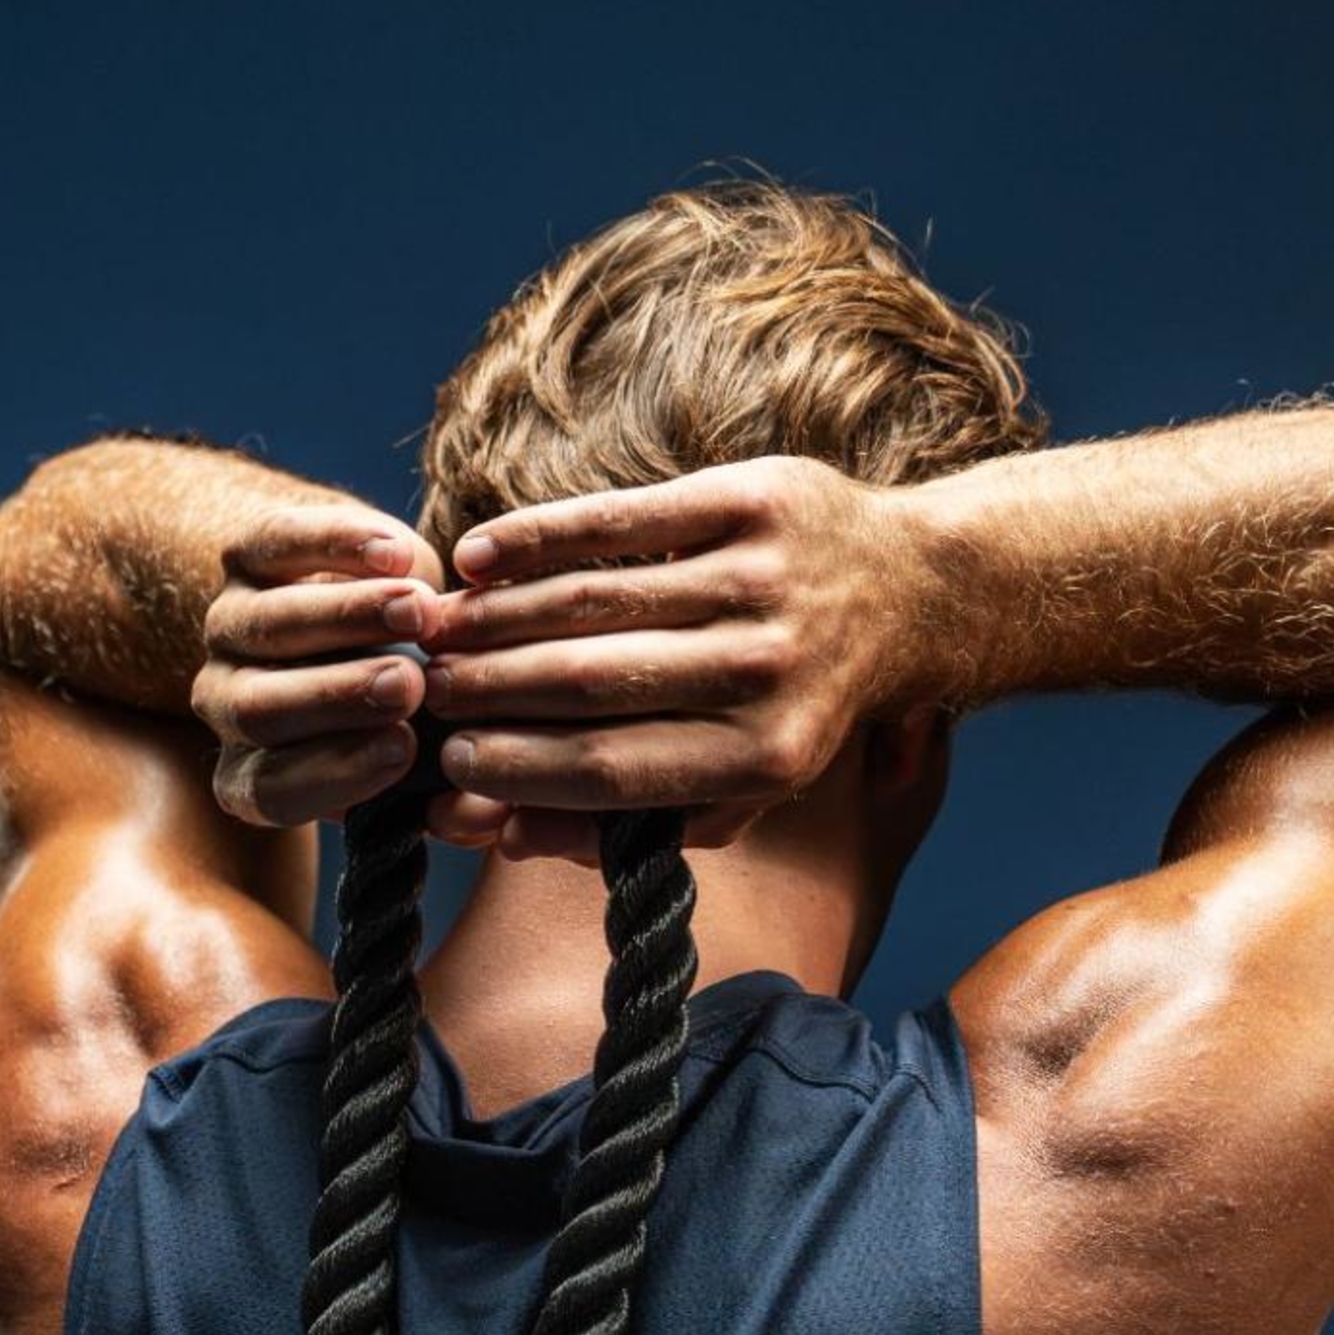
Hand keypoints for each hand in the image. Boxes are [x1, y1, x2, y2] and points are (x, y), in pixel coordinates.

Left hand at [190, 505, 446, 826]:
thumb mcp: (431, 762)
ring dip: (348, 617)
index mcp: (254, 775)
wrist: (375, 617)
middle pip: (261, 709)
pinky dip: (336, 545)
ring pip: (271, 626)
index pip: (272, 789)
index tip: (404, 751)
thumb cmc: (413, 716)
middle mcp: (226, 705)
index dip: (334, 773)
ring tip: (420, 610)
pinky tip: (396, 555)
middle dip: (337, 696)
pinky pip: (275, 546)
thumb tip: (490, 814)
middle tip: (410, 684)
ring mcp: (230, 627)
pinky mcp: (246, 557)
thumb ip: (454, 796)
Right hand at [414, 456, 941, 859]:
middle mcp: (771, 670)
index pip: (610, 768)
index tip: (448, 760)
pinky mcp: (753, 500)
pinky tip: (476, 557)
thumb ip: (626, 822)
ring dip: (497, 617)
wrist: (908, 593)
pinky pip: (618, 520)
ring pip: (594, 601)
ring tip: (438, 631)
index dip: (515, 767)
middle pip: (591, 684)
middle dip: (488, 690)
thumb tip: (501, 834)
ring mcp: (765, 579)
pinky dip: (534, 538)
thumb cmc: (796, 706)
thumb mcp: (737, 788)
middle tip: (425, 689)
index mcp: (768, 756)